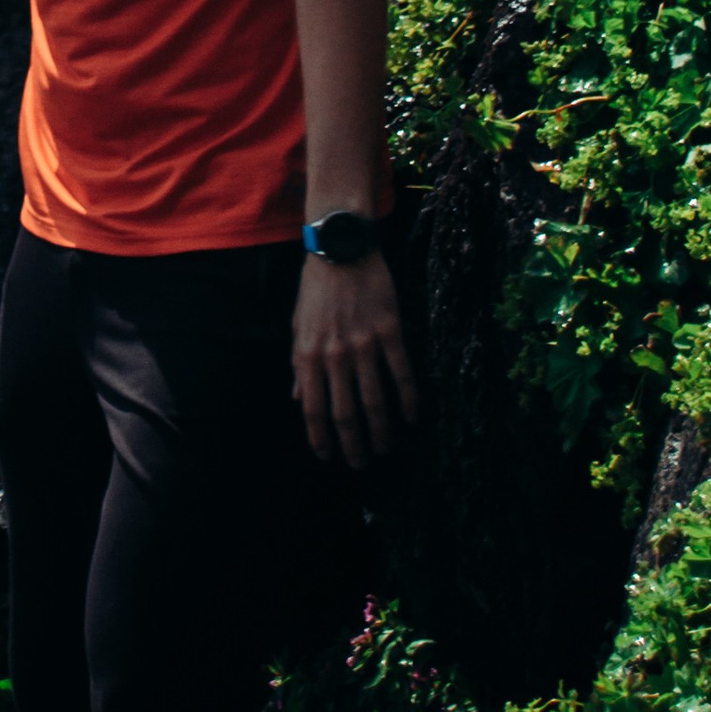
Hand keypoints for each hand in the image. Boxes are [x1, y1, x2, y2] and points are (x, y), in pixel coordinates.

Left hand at [292, 248, 418, 466]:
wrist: (340, 249)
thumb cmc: (316, 289)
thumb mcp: (298, 326)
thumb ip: (299, 366)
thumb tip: (297, 399)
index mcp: (307, 355)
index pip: (313, 410)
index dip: (321, 439)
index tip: (329, 457)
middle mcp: (334, 356)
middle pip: (345, 414)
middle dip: (354, 445)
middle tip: (362, 463)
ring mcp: (363, 345)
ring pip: (375, 401)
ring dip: (382, 430)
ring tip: (386, 447)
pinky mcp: (389, 332)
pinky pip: (401, 374)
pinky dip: (409, 400)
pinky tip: (412, 417)